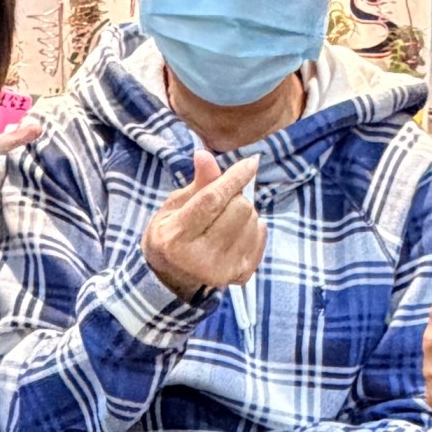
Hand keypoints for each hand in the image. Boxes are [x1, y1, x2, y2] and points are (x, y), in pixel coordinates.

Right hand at [143, 147, 265, 298]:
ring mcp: (222, 270)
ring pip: (253, 221)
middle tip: (223, 200)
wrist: (171, 277)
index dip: (233, 178)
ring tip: (226, 219)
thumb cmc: (171, 234)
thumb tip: (205, 154)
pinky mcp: (239, 276)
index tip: (250, 162)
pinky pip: (261, 237)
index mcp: (176, 237)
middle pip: (239, 208)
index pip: (212, 200)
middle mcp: (199, 258)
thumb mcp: (174, 206)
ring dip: (245, 212)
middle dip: (236, 195)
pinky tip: (237, 232)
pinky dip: (253, 228)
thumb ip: (197, 183)